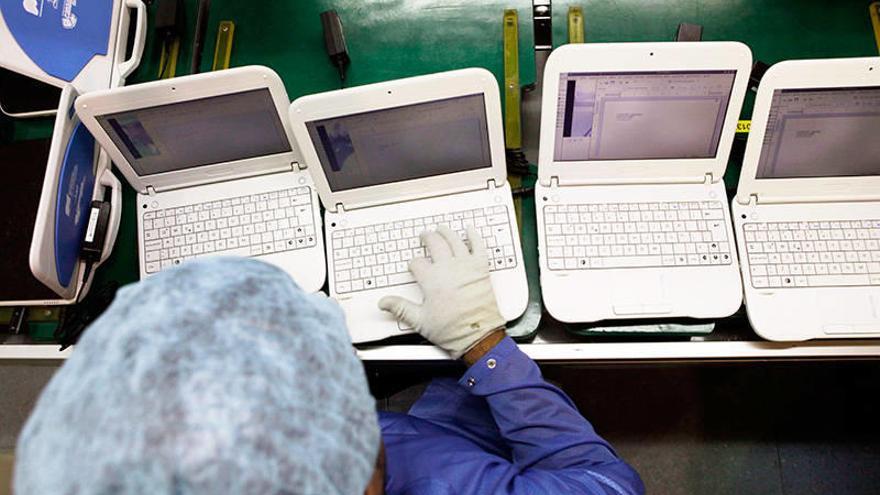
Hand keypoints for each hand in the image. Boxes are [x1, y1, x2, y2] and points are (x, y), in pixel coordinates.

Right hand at [378, 225, 505, 358]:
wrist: (478, 335)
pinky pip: (478, 246)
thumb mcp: (420, 320)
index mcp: (432, 280)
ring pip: (454, 240)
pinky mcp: (481, 269)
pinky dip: (474, 236)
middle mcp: (448, 268)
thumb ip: (400, 308)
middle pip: (435, 243)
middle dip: (427, 238)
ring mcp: (466, 266)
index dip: (414, 264)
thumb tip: (384, 302)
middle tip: (424, 236)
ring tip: (441, 228)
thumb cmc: (452, 329)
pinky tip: (470, 230)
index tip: (414, 267)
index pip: (417, 263)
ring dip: (446, 232)